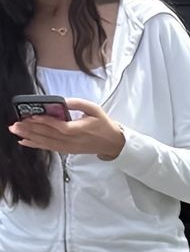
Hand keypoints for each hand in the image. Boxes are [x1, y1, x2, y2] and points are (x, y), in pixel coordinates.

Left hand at [9, 97, 124, 158]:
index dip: (46, 122)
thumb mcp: (95, 109)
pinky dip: (37, 145)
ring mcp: (70, 147)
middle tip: (16, 124)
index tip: (32, 116)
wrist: (113, 142)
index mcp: (82, 129)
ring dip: (30, 137)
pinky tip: (25, 141)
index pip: (61, 127)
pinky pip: (50, 148)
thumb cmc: (103, 124)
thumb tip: (62, 101)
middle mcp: (74, 140)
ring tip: (16, 131)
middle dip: (31, 129)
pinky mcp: (68, 150)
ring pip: (48, 143)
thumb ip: (78, 103)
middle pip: (50, 136)